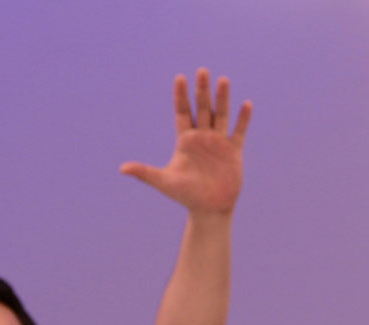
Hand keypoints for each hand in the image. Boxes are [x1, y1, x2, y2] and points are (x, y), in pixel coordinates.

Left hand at [120, 69, 251, 216]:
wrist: (209, 209)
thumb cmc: (185, 196)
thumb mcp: (164, 181)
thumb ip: (144, 172)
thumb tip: (121, 169)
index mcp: (185, 140)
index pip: (182, 112)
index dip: (181, 95)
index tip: (180, 77)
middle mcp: (202, 137)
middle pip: (202, 108)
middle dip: (202, 90)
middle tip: (202, 70)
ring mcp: (218, 143)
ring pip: (220, 115)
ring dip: (222, 98)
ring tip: (223, 80)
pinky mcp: (233, 151)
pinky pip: (239, 132)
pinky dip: (243, 119)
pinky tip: (246, 105)